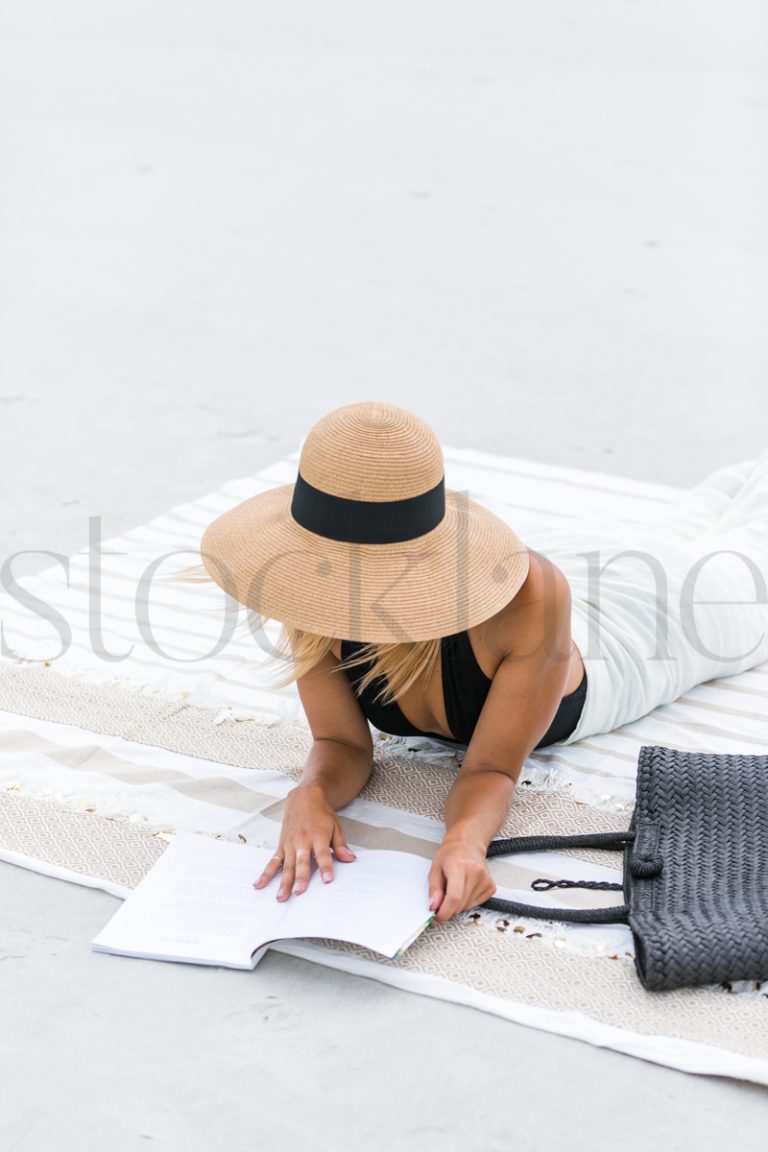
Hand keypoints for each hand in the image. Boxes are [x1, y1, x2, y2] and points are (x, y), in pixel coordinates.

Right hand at [252, 783, 355, 900]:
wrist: (304, 797)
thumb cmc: (321, 814)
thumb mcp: (335, 826)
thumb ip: (340, 845)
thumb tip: (350, 859)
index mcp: (318, 836)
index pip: (323, 854)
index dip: (326, 867)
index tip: (328, 880)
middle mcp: (302, 841)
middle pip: (301, 862)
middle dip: (300, 878)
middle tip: (299, 892)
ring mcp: (289, 844)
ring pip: (286, 865)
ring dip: (283, 882)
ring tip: (281, 897)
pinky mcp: (281, 846)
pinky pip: (273, 861)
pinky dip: (266, 874)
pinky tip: (259, 885)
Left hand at [428, 837, 495, 921]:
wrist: (468, 845)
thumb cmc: (451, 854)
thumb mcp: (435, 868)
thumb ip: (434, 889)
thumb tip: (434, 906)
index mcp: (459, 866)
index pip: (454, 897)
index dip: (444, 912)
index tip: (437, 916)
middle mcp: (475, 873)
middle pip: (460, 905)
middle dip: (448, 908)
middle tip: (442, 898)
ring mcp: (485, 881)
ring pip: (467, 907)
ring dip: (457, 905)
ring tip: (455, 888)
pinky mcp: (491, 887)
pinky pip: (476, 904)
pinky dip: (467, 902)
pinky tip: (465, 889)